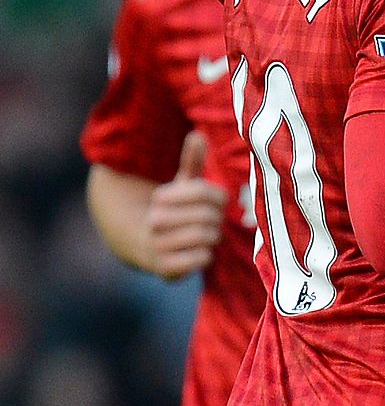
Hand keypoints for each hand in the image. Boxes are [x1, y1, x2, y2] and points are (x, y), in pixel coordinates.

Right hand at [139, 132, 227, 279]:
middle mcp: (155, 222)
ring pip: (207, 237)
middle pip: (209, 216)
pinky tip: (199, 251)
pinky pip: (201, 259)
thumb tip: (197, 135)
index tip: (213, 201)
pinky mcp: (165, 270)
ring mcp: (158, 247)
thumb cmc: (173, 212)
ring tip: (206, 234)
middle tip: (212, 220)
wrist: (144, 245)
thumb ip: (191, 162)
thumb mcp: (181, 186)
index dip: (218, 197)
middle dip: (216, 217)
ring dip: (213, 236)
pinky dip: (206, 255)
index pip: (205, 192)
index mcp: (161, 199)